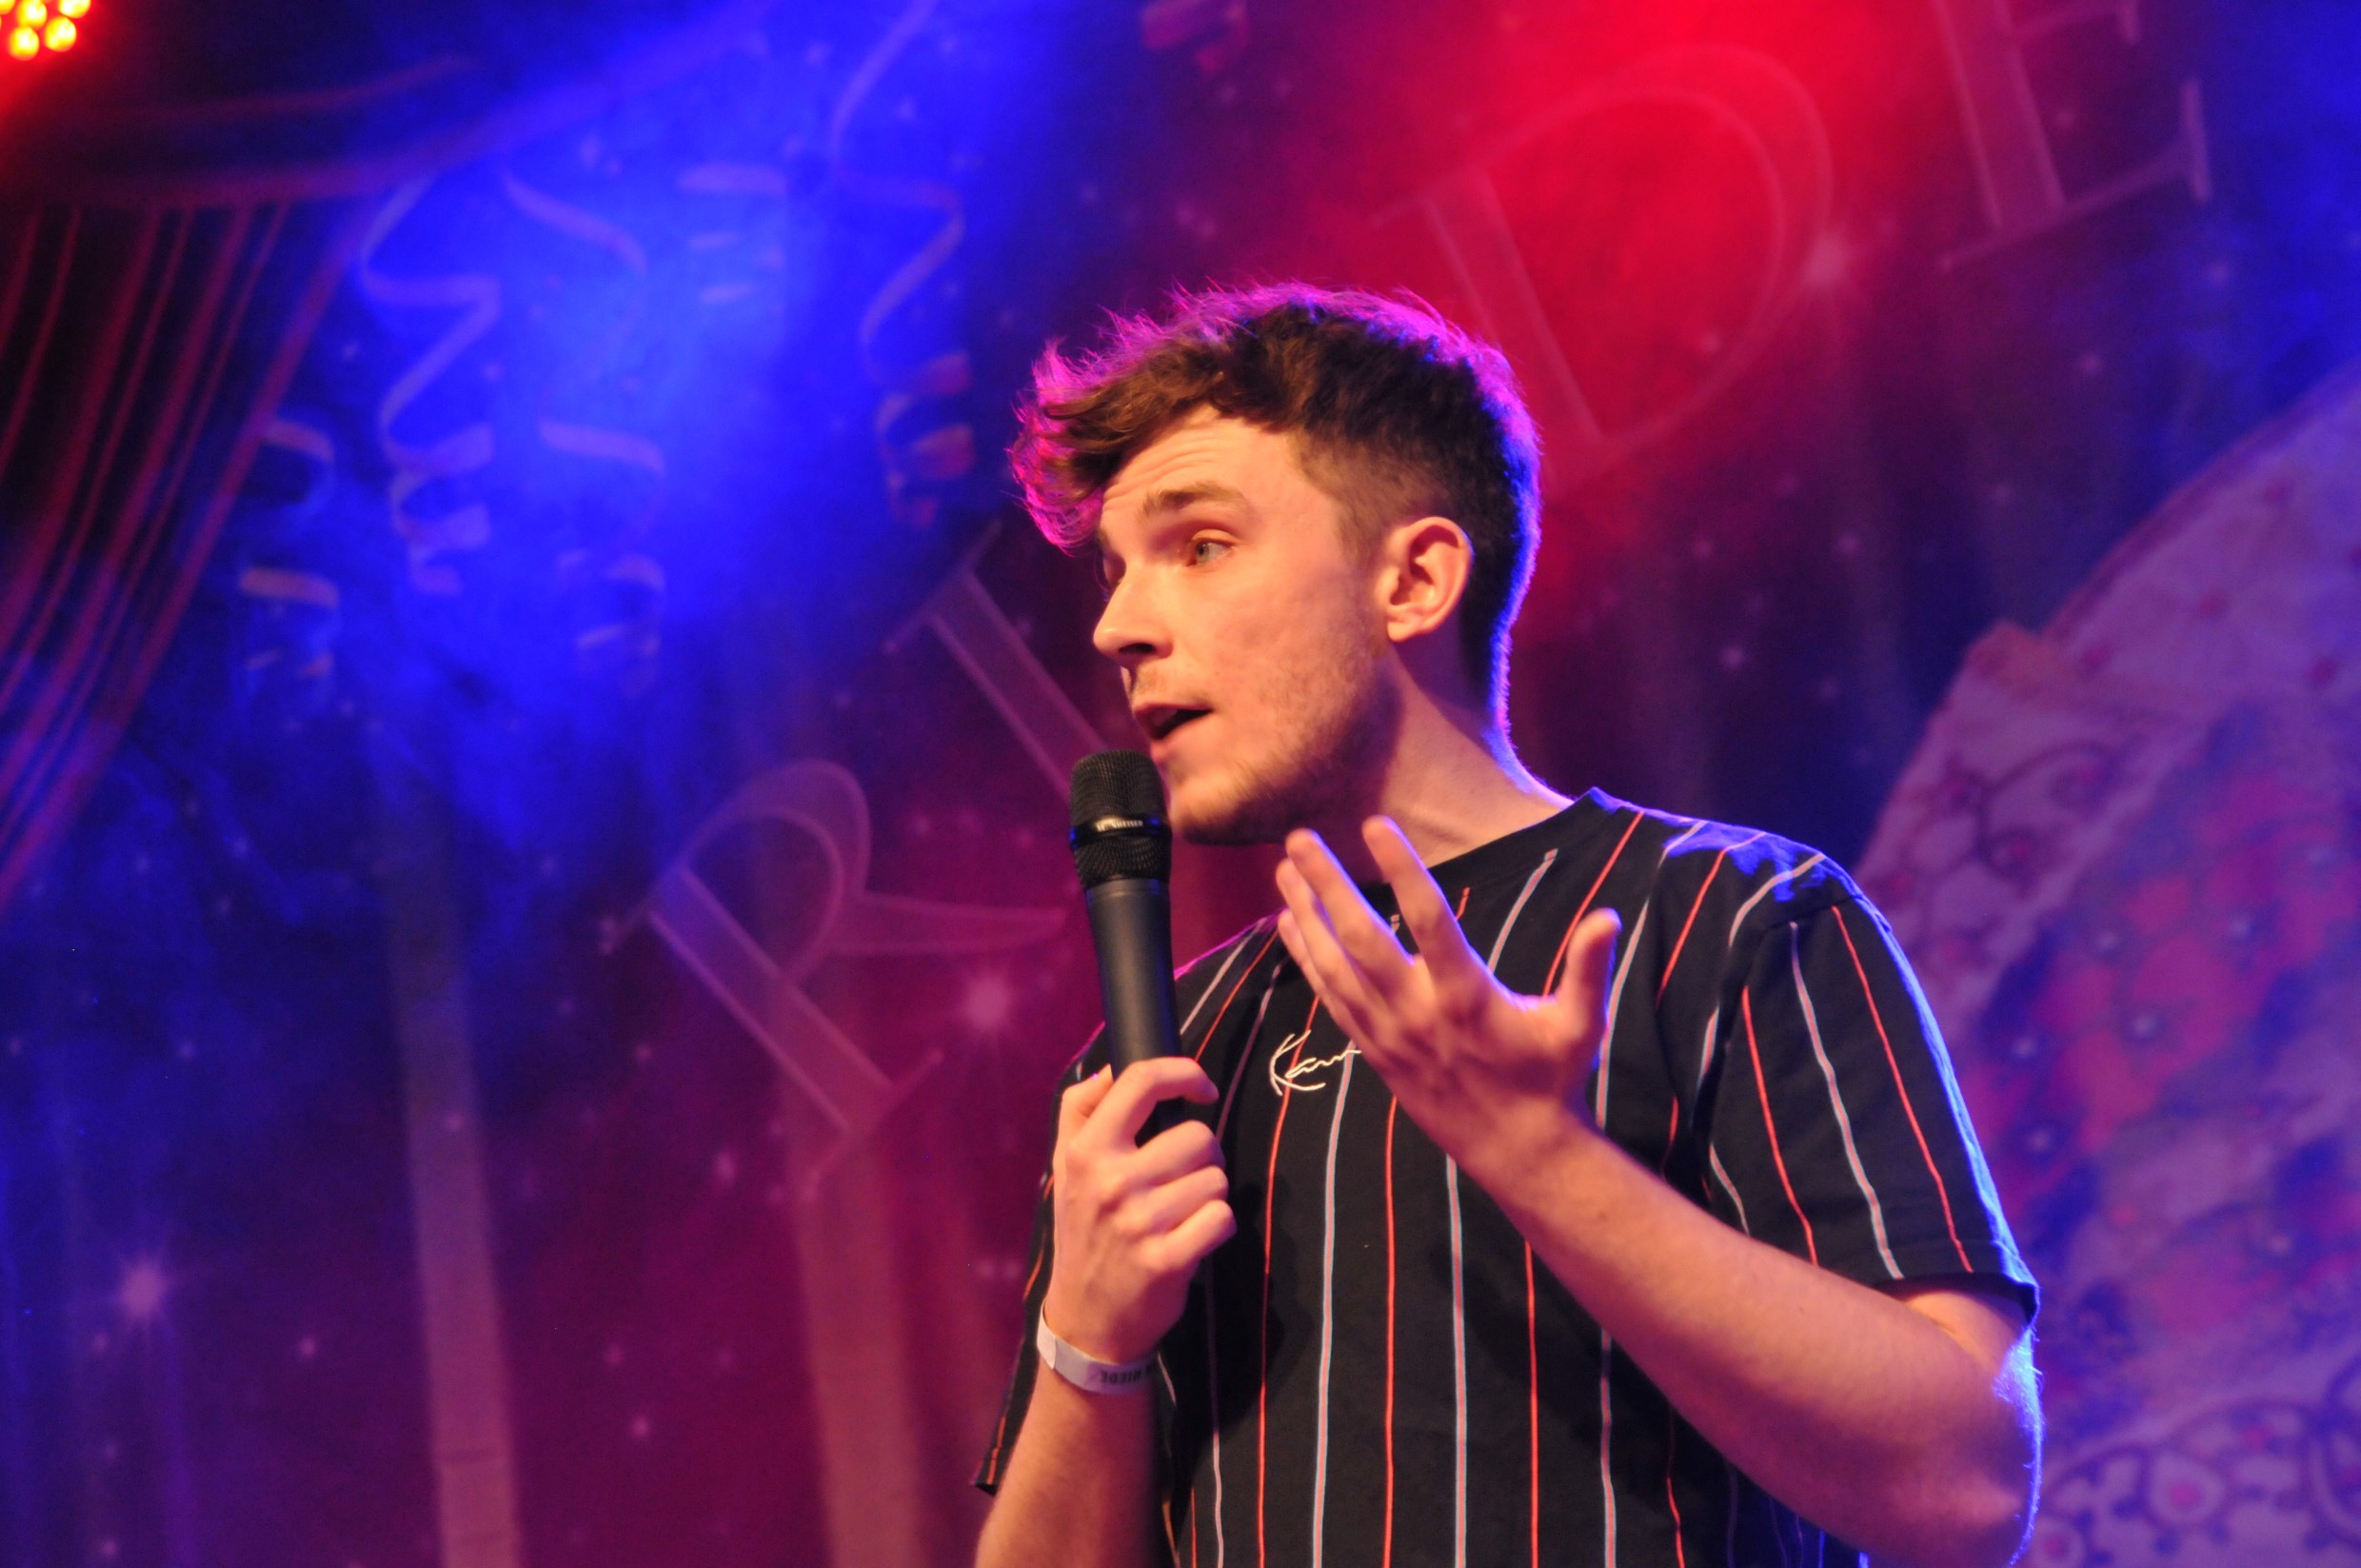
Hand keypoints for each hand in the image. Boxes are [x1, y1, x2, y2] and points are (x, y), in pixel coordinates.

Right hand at [1040, 1057, 1234, 1366]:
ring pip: (1216, 1178)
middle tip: (1182, 1180)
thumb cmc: (1083, 1233)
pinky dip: (1217, 1226)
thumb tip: (1109, 1070)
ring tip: (1182, 1213)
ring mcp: (1140, 1222)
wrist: (1085, 1319)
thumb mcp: (1065, 1169)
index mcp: (1086, 1151)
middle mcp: (1111, 1181)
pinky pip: (1222, 1217)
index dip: (1183, 1072)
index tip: (1201, 1088)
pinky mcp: (1167, 1260)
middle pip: (1198, 1136)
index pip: (1140, 1081)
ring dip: (1209, 1194)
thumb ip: (1080, 1112)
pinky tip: (1193, 1239)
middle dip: (1202, 1157)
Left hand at [1272, 817, 1620, 1182]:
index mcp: (1466, 996)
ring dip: (1306, 915)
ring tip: (1283, 868)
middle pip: (1361, 938)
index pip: (1429, 919)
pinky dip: (1306, 958)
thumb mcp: (1582, 1026)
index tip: (1375, 824)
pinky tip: (1289, 923)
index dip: (1401, 869)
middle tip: (1299, 836)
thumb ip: (1589, 969)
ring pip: (1334, 966)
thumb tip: (1609, 916)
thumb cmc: (1551, 1078)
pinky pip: (1329, 997)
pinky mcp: (1373, 1050)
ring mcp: (1388, 1033)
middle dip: (1328, 885)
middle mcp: (1417, 1012)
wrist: (1515, 1149)